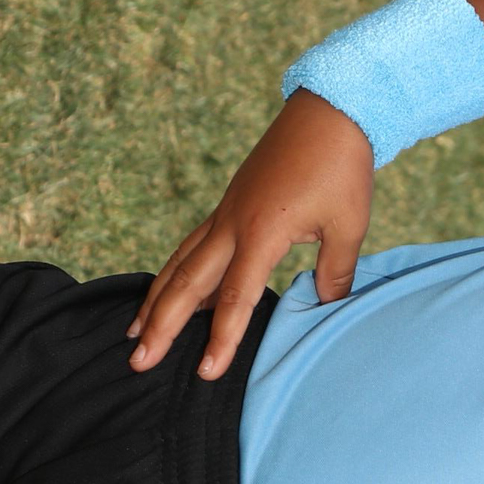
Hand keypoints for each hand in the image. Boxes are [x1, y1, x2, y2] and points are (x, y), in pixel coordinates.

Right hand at [130, 89, 372, 379]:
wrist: (328, 110)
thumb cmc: (341, 166)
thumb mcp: (349, 225)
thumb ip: (334, 272)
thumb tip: (325, 307)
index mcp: (262, 231)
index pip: (234, 298)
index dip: (220, 339)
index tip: (206, 373)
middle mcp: (232, 223)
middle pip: (186, 283)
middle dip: (161, 326)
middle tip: (137, 362)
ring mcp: (226, 212)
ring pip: (180, 262)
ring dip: (156, 299)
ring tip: (134, 332)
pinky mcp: (229, 205)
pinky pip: (192, 245)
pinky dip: (175, 272)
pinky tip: (168, 291)